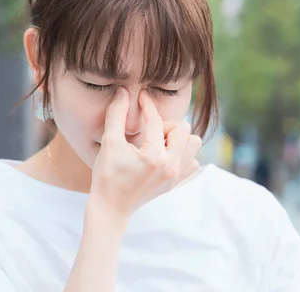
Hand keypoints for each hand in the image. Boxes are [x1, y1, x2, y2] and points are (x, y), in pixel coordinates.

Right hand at [89, 87, 201, 216]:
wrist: (111, 208)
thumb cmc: (107, 176)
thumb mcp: (110, 143)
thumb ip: (116, 115)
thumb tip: (123, 91)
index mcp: (154, 157)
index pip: (156, 121)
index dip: (147, 105)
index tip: (140, 97)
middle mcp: (171, 167)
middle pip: (184, 129)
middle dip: (166, 125)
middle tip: (149, 133)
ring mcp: (176, 176)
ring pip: (193, 144)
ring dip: (178, 138)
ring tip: (158, 144)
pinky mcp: (176, 183)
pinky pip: (193, 161)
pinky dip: (182, 154)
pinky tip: (163, 156)